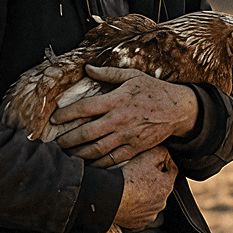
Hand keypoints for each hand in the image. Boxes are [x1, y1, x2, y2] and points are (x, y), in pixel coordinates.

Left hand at [52, 65, 197, 164]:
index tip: (54, 119)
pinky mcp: (134, 149)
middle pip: (87, 134)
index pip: (85, 108)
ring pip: (97, 150)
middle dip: (67, 140)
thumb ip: (108, 73)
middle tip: (55, 143)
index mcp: (116, 100)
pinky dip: (97, 164)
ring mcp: (127, 137)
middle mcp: (119, 120)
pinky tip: (87, 164)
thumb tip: (87, 68)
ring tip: (67, 155)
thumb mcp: (132, 76)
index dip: (66, 114)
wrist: (178, 110)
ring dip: (79, 154)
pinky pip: (112, 160)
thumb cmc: (153, 90)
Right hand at [112, 145, 176, 228]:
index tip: (154, 158)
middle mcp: (161, 203)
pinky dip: (135, 206)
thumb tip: (166, 154)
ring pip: (150, 200)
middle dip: (153, 178)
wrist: (108, 198)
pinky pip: (139, 212)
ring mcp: (149, 214)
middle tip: (139, 171)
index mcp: (167, 186)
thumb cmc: (127, 177)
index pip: (172, 170)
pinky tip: (126, 198)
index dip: (164, 161)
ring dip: (144, 194)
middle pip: (161, 186)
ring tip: (131, 185)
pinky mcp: (138, 223)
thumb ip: (161, 152)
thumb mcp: (147, 156)